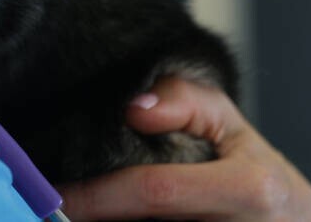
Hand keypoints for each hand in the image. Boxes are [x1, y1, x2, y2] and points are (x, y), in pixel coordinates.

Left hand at [58, 76, 310, 220]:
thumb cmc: (255, 172)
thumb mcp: (228, 125)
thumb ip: (182, 101)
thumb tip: (133, 108)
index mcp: (249, 190)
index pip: (154, 192)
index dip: (97, 196)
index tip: (55, 195)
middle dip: (99, 217)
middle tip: (57, 211)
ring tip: (79, 215)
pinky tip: (115, 219)